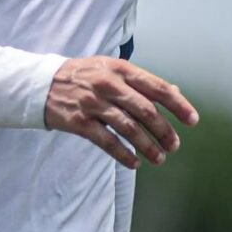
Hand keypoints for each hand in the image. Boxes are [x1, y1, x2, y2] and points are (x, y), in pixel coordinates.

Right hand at [44, 56, 198, 169]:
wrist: (39, 84)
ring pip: (128, 128)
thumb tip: (174, 91)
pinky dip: (123, 154)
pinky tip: (134, 163)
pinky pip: (107, 141)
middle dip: (164, 131)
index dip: (178, 105)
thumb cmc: (81, 76)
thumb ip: (140, 81)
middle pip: (145, 111)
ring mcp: (92, 103)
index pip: (156, 87)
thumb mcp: (110, 69)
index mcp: (119, 69)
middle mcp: (108, 84)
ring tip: (159, 158)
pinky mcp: (79, 122)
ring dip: (147, 146)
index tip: (192, 121)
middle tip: (174, 145)